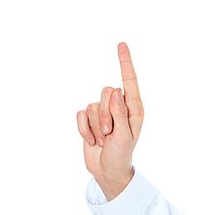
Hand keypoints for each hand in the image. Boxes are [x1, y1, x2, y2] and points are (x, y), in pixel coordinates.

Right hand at [76, 42, 144, 198]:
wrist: (107, 170)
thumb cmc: (121, 154)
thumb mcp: (124, 135)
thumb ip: (120, 113)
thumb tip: (116, 90)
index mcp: (134, 108)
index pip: (129, 81)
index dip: (125, 62)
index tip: (121, 44)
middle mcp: (119, 107)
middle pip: (106, 92)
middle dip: (104, 115)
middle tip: (109, 133)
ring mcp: (103, 113)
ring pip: (91, 105)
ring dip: (95, 126)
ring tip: (103, 139)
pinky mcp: (89, 119)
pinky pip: (80, 114)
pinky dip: (84, 129)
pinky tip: (92, 140)